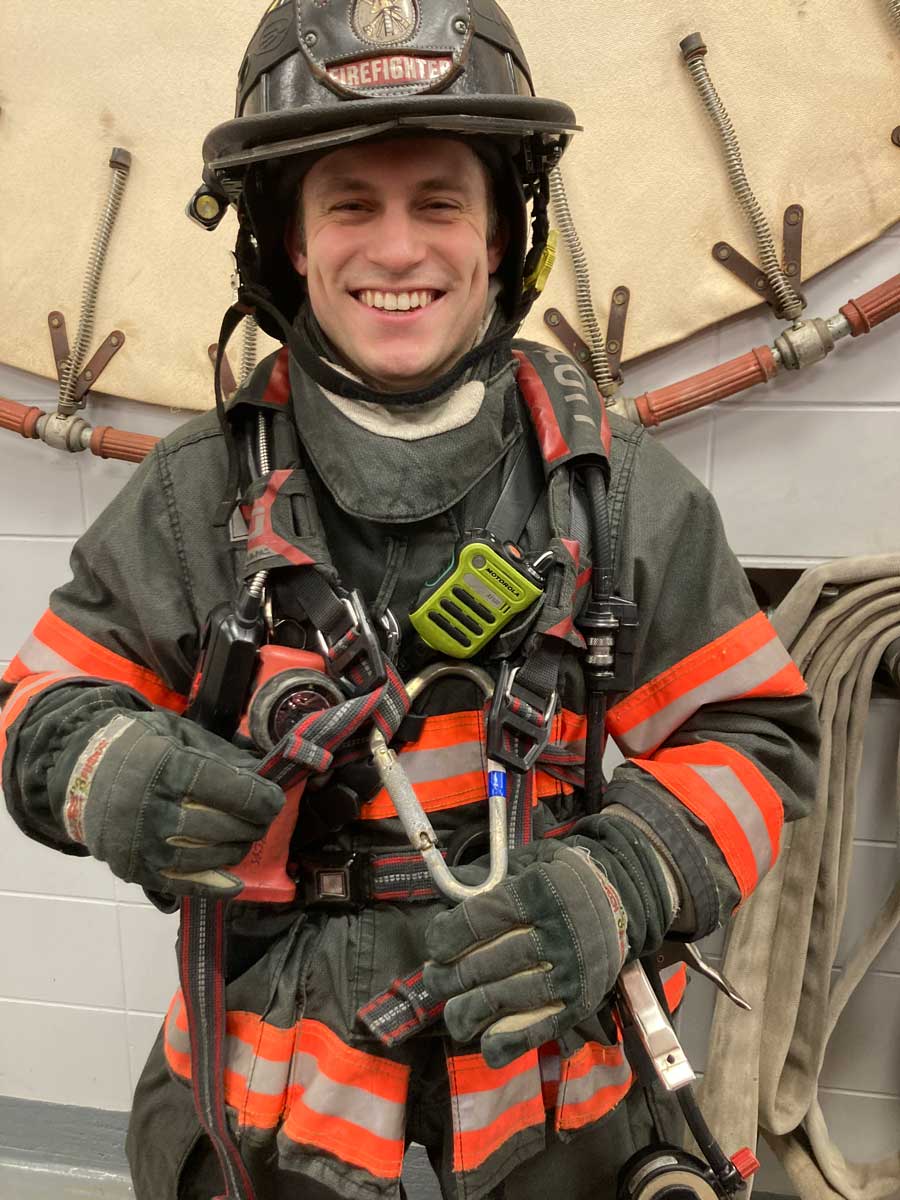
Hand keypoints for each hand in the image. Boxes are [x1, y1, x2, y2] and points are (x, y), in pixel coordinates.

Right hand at [56, 707, 284, 896]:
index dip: (259, 797)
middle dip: (252, 826)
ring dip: (235, 851)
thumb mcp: (180, 735)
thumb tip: (266, 773)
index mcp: (166, 767)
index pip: (226, 788)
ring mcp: (141, 843)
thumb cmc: (141, 747)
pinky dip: (212, 887)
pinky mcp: (134, 869)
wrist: (82, 771)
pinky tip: (234, 883)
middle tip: (263, 820)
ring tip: (244, 840)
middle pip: (220, 827)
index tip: (275, 800)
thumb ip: (221, 755)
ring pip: (205, 858)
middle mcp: (151, 808)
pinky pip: (181, 885)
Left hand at [424, 841, 629, 1066]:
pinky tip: (486, 1044)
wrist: (622, 899)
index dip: (448, 936)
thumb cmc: (561, 880)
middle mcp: (558, 933)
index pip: (481, 920)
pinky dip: (508, 1042)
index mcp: (540, 893)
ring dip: (470, 1012)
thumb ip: (488, 878)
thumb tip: (444, 897)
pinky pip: (539, 1029)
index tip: (435, 946)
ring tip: (453, 1014)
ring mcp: (571, 972)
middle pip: (488, 964)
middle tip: (435, 981)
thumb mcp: (529, 862)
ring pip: (507, 999)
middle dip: (450, 978)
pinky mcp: (581, 1003)